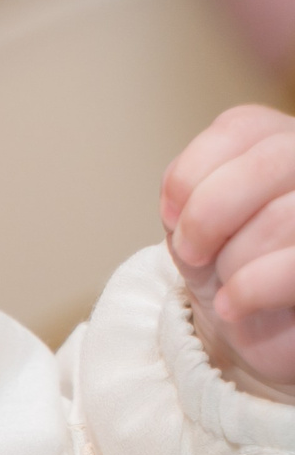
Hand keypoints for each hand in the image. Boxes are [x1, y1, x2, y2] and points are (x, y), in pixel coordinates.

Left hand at [164, 104, 294, 392]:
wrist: (260, 327)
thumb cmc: (232, 263)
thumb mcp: (199, 220)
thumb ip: (192, 191)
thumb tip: (184, 204)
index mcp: (287, 142)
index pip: (241, 127)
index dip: (192, 171)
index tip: (171, 215)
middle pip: (269, 162)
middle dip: (208, 215)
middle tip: (191, 253)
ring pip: (281, 217)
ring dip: (230, 260)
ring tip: (226, 281)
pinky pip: (291, 268)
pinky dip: (248, 289)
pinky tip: (232, 306)